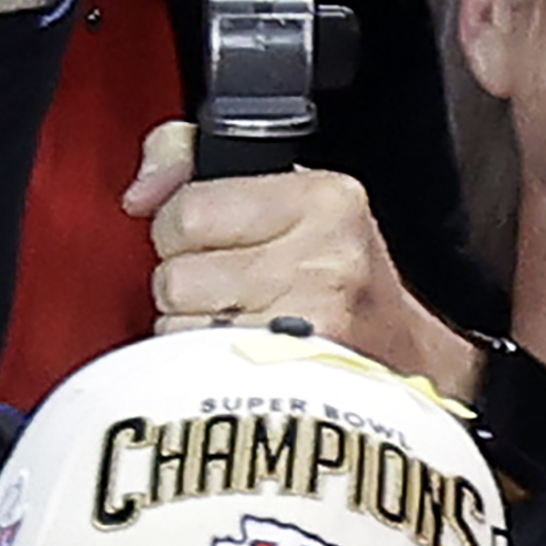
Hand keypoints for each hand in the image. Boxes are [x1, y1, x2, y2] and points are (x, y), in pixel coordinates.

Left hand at [127, 121, 489, 398]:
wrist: (405, 363)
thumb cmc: (340, 283)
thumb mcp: (287, 195)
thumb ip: (190, 162)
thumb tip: (140, 192)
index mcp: (323, 199)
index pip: (188, 211)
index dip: (182, 234)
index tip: (216, 245)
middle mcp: (324, 260)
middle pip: (177, 277)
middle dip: (188, 289)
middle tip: (232, 293)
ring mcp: (312, 327)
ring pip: (179, 331)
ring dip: (193, 336)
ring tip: (241, 327)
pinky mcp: (295, 384)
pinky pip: (198, 374)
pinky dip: (206, 374)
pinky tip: (242, 362)